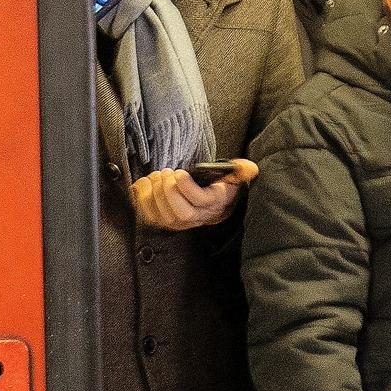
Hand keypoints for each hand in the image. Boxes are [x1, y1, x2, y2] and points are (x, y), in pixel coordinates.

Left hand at [132, 157, 256, 230]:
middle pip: (180, 213)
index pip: (200, 201)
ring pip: (164, 217)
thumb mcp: (234, 177)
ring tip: (154, 177)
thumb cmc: (219, 186)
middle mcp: (198, 217)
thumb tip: (250, 168)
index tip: (180, 173)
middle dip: (168, 192)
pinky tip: (140, 185)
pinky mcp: (167, 222)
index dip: (187, 189)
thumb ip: (241, 171)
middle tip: (165, 173)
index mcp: (214, 204)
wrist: (214, 205)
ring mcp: (181, 223)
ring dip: (154, 195)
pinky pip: (151, 217)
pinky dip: (141, 201)